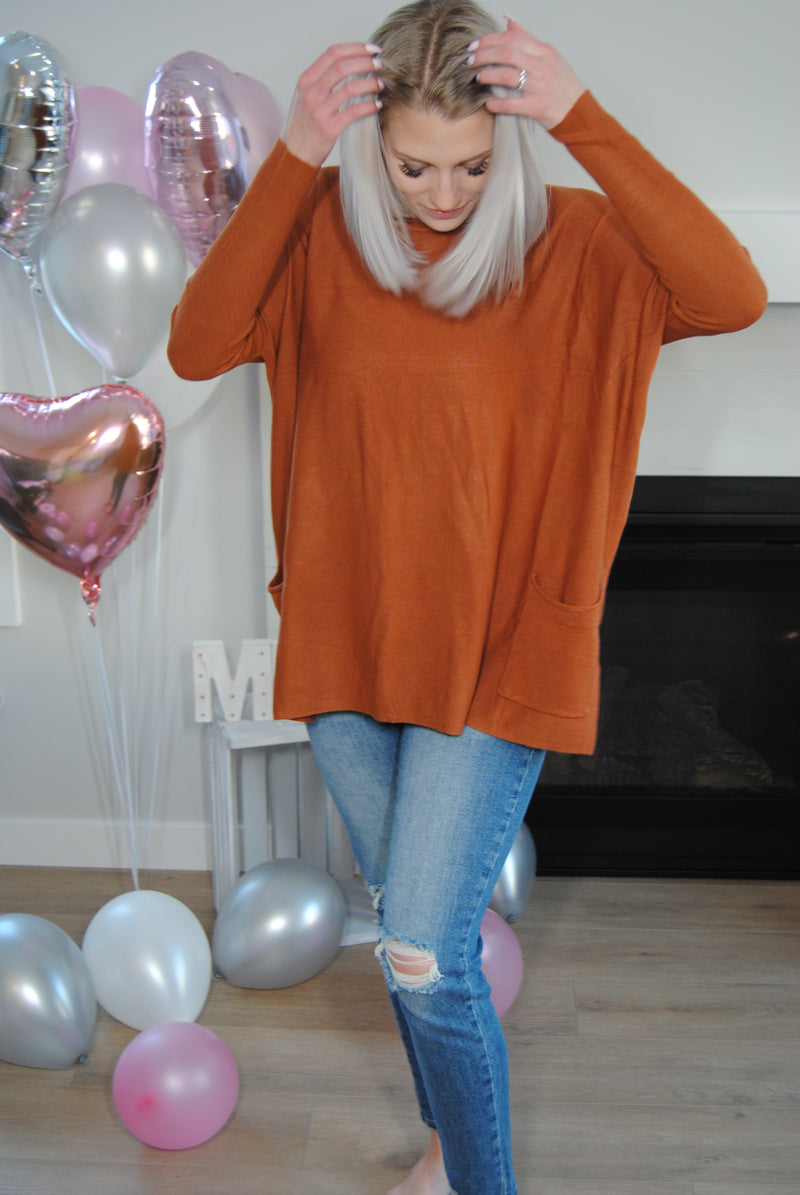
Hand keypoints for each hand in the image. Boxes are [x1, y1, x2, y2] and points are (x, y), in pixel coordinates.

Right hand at [283, 43, 383, 166]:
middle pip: (342, 67)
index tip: (372, 50)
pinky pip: (353, 112)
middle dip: (365, 62)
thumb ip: (322, 80)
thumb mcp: (306, 96)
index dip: (355, 48)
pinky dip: (369, 106)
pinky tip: (377, 105)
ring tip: (381, 84)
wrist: (294, 154)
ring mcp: (319, 111)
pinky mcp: (328, 129)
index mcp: (306, 80)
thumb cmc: (304, 125)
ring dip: (370, 83)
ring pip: (349, 88)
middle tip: (380, 65)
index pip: (332, 54)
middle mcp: (311, 93)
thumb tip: (351, 64)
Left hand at [468, 18, 584, 130]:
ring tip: (478, 77)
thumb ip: (527, 39)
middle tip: (470, 61)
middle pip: (506, 53)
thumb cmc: (562, 84)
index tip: (475, 45)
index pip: (512, 38)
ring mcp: (539, 87)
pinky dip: (496, 103)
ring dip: (487, 75)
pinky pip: (511, 104)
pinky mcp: (536, 107)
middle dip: (483, 55)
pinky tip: (488, 103)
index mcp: (544, 52)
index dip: (490, 40)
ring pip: (506, 75)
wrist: (579, 111)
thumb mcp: (549, 56)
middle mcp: (542, 66)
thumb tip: (508, 21)